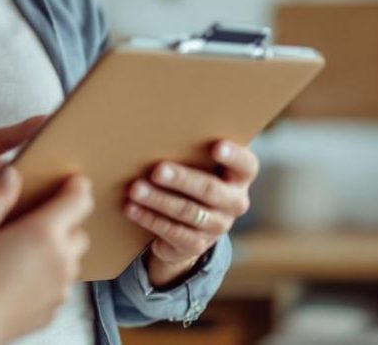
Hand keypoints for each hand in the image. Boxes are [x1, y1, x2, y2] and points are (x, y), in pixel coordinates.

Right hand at [0, 168, 93, 344]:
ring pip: (71, 260)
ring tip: (24, 250)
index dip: (77, 186)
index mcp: (43, 234)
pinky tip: (19, 277)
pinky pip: (60, 284)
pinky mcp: (53, 309)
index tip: (68, 181)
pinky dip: (48, 276)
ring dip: (57, 250)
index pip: (79, 201)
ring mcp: (60, 289)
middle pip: (79, 232)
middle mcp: (60, 261)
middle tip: (35, 220)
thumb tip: (11, 173)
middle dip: (64, 222)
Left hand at [124, 141, 258, 286]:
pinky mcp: (198, 245)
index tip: (216, 146)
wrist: (187, 229)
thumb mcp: (197, 167)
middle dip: (181, 179)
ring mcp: (218, 226)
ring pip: (187, 211)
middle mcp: (234, 203)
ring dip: (158, 200)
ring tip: (135, 189)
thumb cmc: (190, 181)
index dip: (233, 156)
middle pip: (209, 190)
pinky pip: (173, 231)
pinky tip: (131, 208)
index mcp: (239, 178)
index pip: (246, 165)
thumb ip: (190, 153)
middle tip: (157, 170)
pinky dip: (149, 218)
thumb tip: (155, 133)